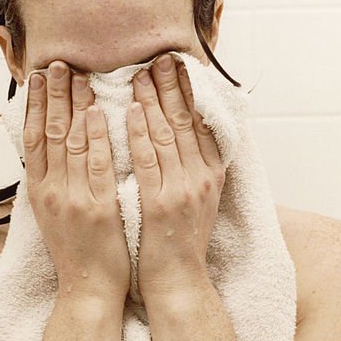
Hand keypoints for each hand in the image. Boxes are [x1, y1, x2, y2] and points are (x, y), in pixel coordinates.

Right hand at [24, 62, 129, 303]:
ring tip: (80, 75)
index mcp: (38, 192)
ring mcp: (73, 199)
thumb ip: (55, 180)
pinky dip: (97, 136)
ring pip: (71, 143)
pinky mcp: (97, 208)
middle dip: (54, 96)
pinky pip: (97, 164)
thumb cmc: (77, 251)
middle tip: (59, 64)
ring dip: (76, 105)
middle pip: (50, 134)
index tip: (39, 78)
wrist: (89, 290)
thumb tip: (55, 148)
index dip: (35, 106)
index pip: (33, 139)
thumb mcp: (54, 214)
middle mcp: (51, 192)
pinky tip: (100, 111)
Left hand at [128, 54, 225, 299]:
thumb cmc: (176, 244)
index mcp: (209, 175)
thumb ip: (189, 170)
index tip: (180, 66)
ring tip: (140, 73)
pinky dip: (140, 133)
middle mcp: (200, 178)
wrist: (176, 283)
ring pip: (167, 135)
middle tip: (161, 57)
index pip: (201, 123)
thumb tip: (182, 139)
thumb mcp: (193, 201)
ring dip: (153, 100)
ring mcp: (182, 190)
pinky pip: (148, 161)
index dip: (191, 92)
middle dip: (173, 87)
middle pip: (186, 122)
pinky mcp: (160, 204)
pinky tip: (131, 110)